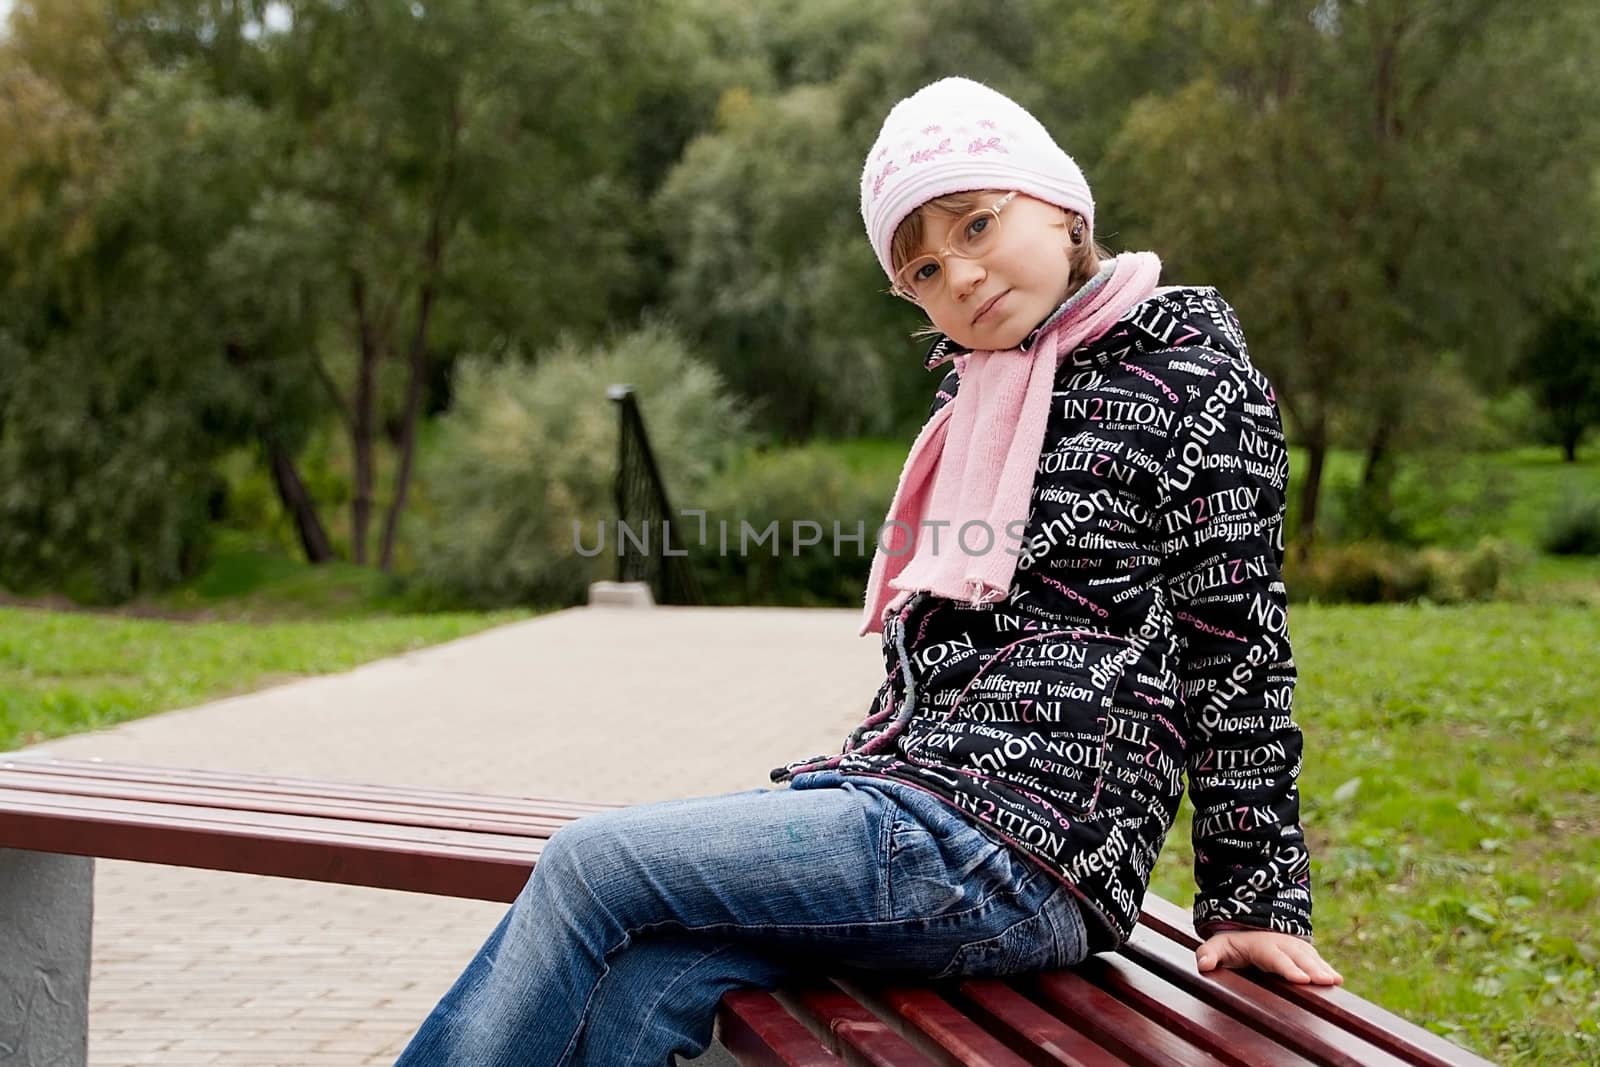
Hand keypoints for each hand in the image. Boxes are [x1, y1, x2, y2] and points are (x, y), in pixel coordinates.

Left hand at [1196, 929, 1343, 985]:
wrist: (1248, 926)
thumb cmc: (1232, 942)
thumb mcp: (1217, 945)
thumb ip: (1209, 953)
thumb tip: (1204, 964)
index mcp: (1260, 945)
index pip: (1275, 958)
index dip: (1288, 968)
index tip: (1302, 979)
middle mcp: (1280, 944)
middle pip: (1298, 958)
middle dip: (1312, 969)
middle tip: (1326, 982)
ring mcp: (1293, 947)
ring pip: (1310, 957)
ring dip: (1323, 968)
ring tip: (1335, 981)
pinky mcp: (1301, 953)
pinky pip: (1315, 959)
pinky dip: (1326, 968)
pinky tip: (1337, 980)